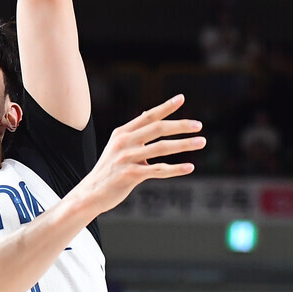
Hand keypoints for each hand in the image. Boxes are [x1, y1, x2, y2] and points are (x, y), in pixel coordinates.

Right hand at [80, 94, 205, 214]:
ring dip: (184, 144)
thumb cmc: (109, 170)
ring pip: (162, 148)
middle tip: (199, 125)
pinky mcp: (130, 175)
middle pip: (158, 128)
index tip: (181, 98)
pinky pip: (158, 170)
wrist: (91, 193)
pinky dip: (175, 169)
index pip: (148, 116)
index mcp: (122, 133)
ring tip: (201, 142)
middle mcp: (124, 142)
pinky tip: (189, 167)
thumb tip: (147, 113)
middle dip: (181, 125)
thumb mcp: (117, 146)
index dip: (165, 107)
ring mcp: (127, 158)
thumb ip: (133, 132)